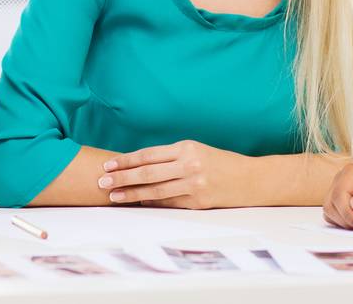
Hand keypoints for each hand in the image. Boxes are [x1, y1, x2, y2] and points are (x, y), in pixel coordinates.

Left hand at [99, 140, 249, 209]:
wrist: (250, 180)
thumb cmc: (220, 163)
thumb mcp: (196, 151)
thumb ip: (171, 158)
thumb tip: (139, 167)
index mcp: (186, 148)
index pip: (148, 155)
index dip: (126, 160)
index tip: (108, 165)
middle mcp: (189, 166)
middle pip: (147, 173)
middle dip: (122, 178)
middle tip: (102, 182)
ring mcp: (193, 186)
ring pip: (155, 191)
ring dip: (131, 194)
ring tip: (113, 197)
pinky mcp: (197, 203)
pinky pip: (168, 203)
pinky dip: (151, 203)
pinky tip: (138, 202)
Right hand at [323, 162, 352, 231]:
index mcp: (352, 172)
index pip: (339, 195)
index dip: (347, 213)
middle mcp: (344, 182)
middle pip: (333, 206)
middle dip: (351, 219)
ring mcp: (343, 195)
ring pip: (333, 215)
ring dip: (352, 223)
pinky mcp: (345, 207)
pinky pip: (338, 220)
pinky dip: (351, 225)